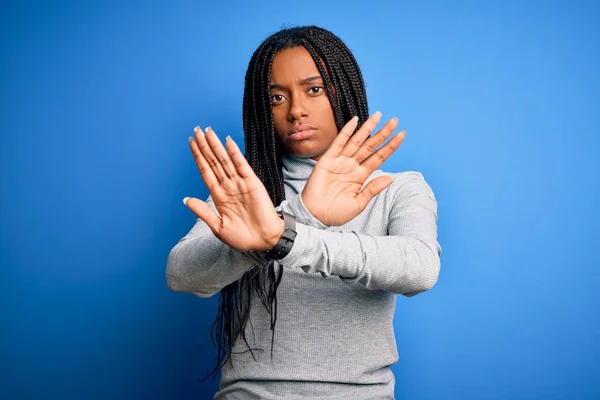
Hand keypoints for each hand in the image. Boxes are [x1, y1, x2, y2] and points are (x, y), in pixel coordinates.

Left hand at [183, 126, 283, 251]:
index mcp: (219, 196)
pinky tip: (228, 142)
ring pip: (225, 160)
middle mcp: (228, 187)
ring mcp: (240, 184)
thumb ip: (203, 211)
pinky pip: (242, 165)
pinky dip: (235, 153)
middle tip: (197, 130)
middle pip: (213, 161)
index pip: (206, 171)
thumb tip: (186, 199)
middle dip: (204, 146)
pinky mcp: (253, 184)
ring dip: (216, 146)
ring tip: (207, 132)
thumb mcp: (218, 227)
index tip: (191, 143)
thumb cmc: (242, 237)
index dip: (198, 157)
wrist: (263, 242)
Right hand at [301, 112, 405, 225]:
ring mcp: (340, 161)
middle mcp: (352, 166)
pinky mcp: (328, 160)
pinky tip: (355, 121)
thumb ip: (373, 189)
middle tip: (395, 120)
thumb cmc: (336, 212)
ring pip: (357, 141)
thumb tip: (390, 178)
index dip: (390, 146)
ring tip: (378, 116)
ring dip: (367, 128)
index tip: (402, 135)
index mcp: (361, 176)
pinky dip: (346, 131)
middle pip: (371, 146)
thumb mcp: (359, 203)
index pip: (379, 157)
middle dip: (383, 133)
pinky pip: (338, 143)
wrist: (316, 216)